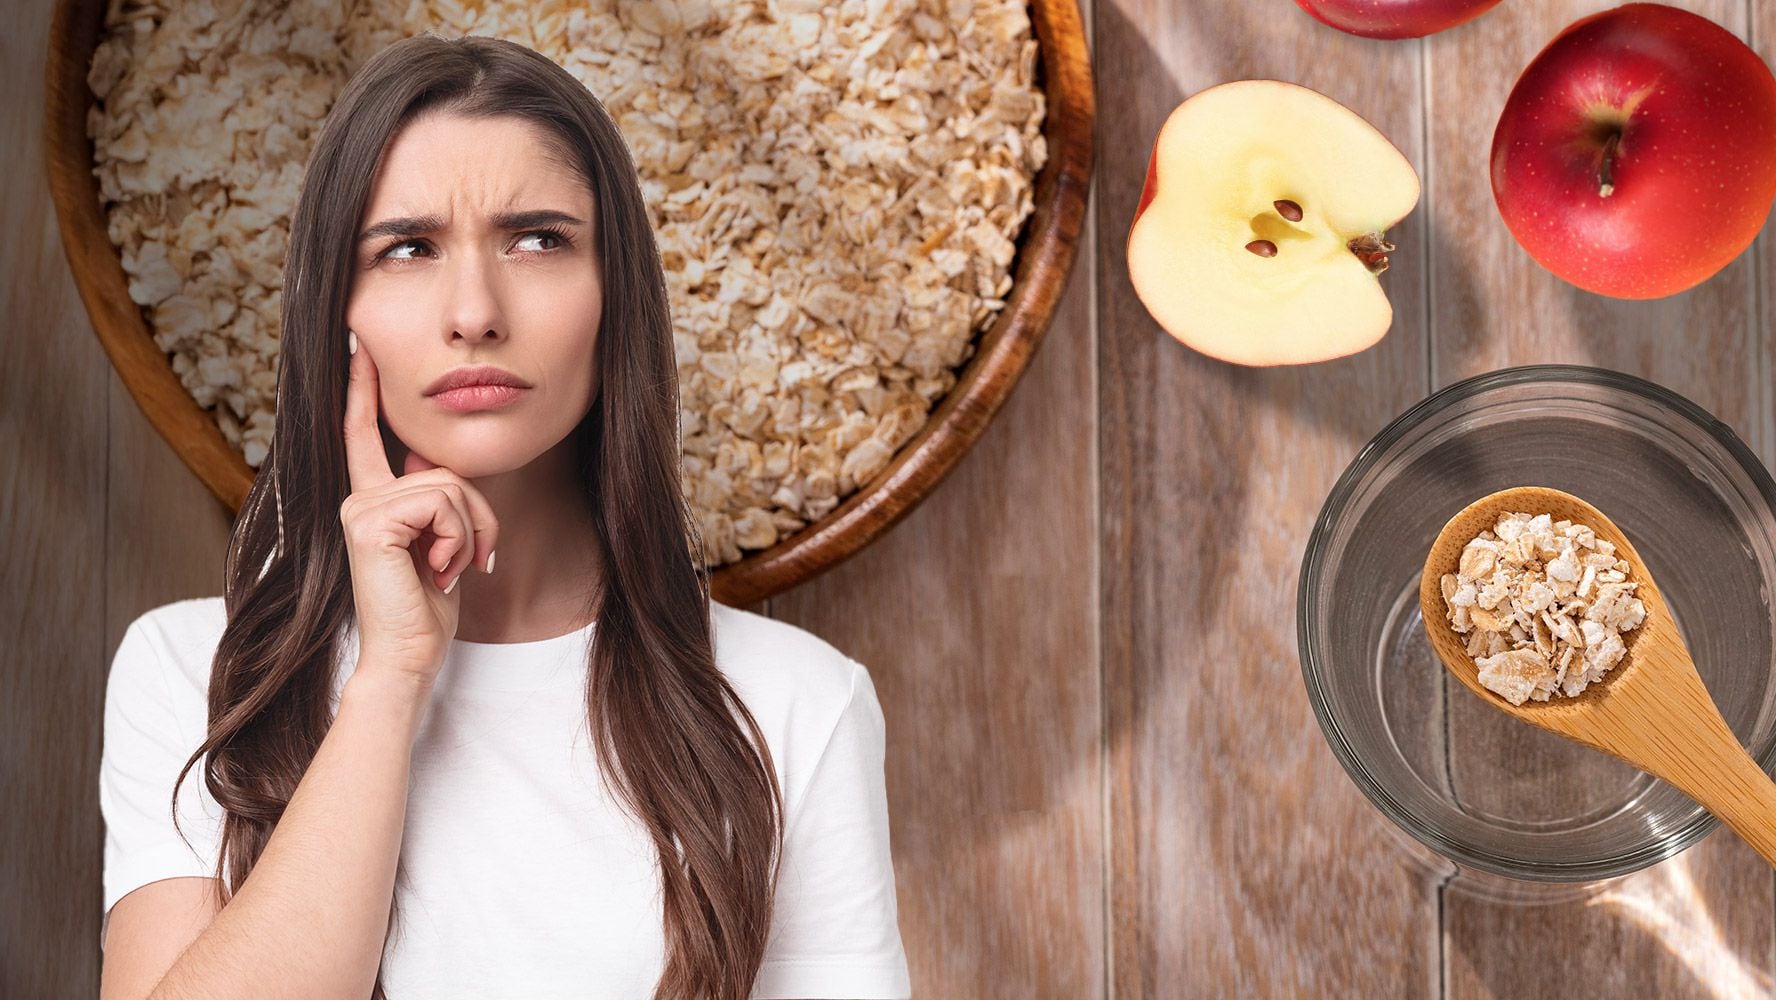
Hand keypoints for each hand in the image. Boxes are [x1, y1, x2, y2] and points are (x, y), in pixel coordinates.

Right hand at [339, 331, 499, 688]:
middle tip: (470, 561)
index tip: (359, 348)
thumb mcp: (440, 544)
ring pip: (450, 487)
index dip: (363, 390)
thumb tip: (438, 468)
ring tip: (446, 570)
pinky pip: (442, 503)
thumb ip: (437, 502)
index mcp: (373, 499)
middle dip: (477, 517)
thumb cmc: (427, 607)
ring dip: (468, 534)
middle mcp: (359, 497)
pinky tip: (435, 570)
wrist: (409, 654)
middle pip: (445, 470)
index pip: (365, 434)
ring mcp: (360, 507)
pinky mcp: (369, 521)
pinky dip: (457, 539)